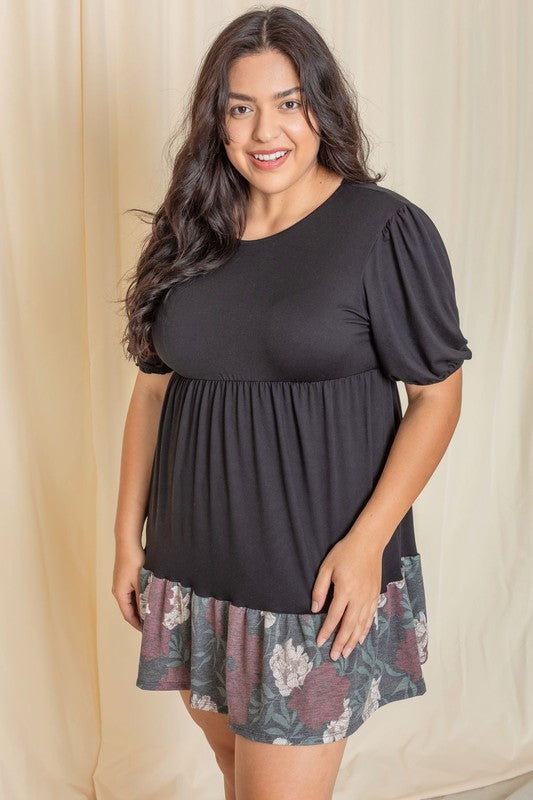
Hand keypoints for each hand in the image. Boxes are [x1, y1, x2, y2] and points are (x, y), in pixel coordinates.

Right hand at [112, 543, 145, 631]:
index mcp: (119, 594)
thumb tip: (146, 614)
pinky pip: (132, 592)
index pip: (128, 615)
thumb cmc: (134, 561)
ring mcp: (121, 583)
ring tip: (153, 612)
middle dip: (139, 617)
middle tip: (152, 623)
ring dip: (140, 607)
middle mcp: (118, 590)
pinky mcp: (125, 577)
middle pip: (129, 609)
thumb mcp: (140, 582)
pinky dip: (140, 598)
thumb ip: (143, 599)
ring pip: (131, 600)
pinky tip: (149, 597)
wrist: (128, 542)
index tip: (148, 631)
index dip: (137, 624)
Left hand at [311, 531, 382, 659]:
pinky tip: (360, 638)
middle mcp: (358, 597)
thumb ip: (320, 589)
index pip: (334, 616)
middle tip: (335, 656)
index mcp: (345, 590)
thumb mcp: (326, 567)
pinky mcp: (375, 595)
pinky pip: (370, 617)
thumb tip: (314, 608)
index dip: (327, 631)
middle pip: (349, 625)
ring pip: (361, 624)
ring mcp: (369, 597)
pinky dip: (365, 629)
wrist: (368, 543)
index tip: (320, 642)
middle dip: (341, 642)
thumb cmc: (345, 553)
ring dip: (353, 640)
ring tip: (347, 653)